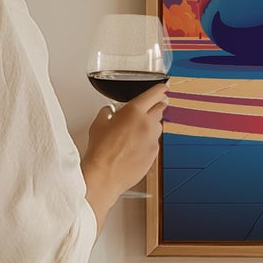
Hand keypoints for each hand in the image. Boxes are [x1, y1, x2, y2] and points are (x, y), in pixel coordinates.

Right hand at [82, 82, 168, 229]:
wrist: (105, 174)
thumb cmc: (100, 151)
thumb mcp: (98, 124)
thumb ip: (107, 113)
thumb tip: (109, 112)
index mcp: (134, 111)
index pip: (154, 94)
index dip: (160, 89)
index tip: (163, 88)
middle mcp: (147, 124)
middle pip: (160, 109)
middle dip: (157, 106)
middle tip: (151, 107)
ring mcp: (153, 140)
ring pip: (158, 127)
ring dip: (151, 125)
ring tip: (136, 132)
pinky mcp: (154, 154)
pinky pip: (154, 143)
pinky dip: (148, 142)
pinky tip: (135, 147)